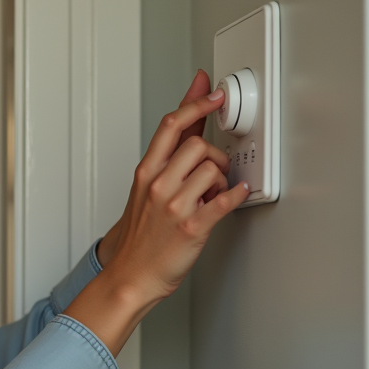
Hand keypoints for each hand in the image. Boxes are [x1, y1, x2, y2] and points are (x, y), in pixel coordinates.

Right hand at [71, 70, 248, 355]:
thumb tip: (188, 122)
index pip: (171, 125)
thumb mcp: (145, 190)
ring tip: (212, 194)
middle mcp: (158, 185)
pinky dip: (237, 194)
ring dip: (221, 179)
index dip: (196, 103)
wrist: (131, 275)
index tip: (213, 92)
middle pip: (198, 144)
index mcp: (146, 173)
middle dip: (214, 155)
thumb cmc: (140, 236)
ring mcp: (174, 205)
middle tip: (213, 171)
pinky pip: (224, 200)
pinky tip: (237, 194)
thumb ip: (169, 156)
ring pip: (213, 169)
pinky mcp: (193, 226)